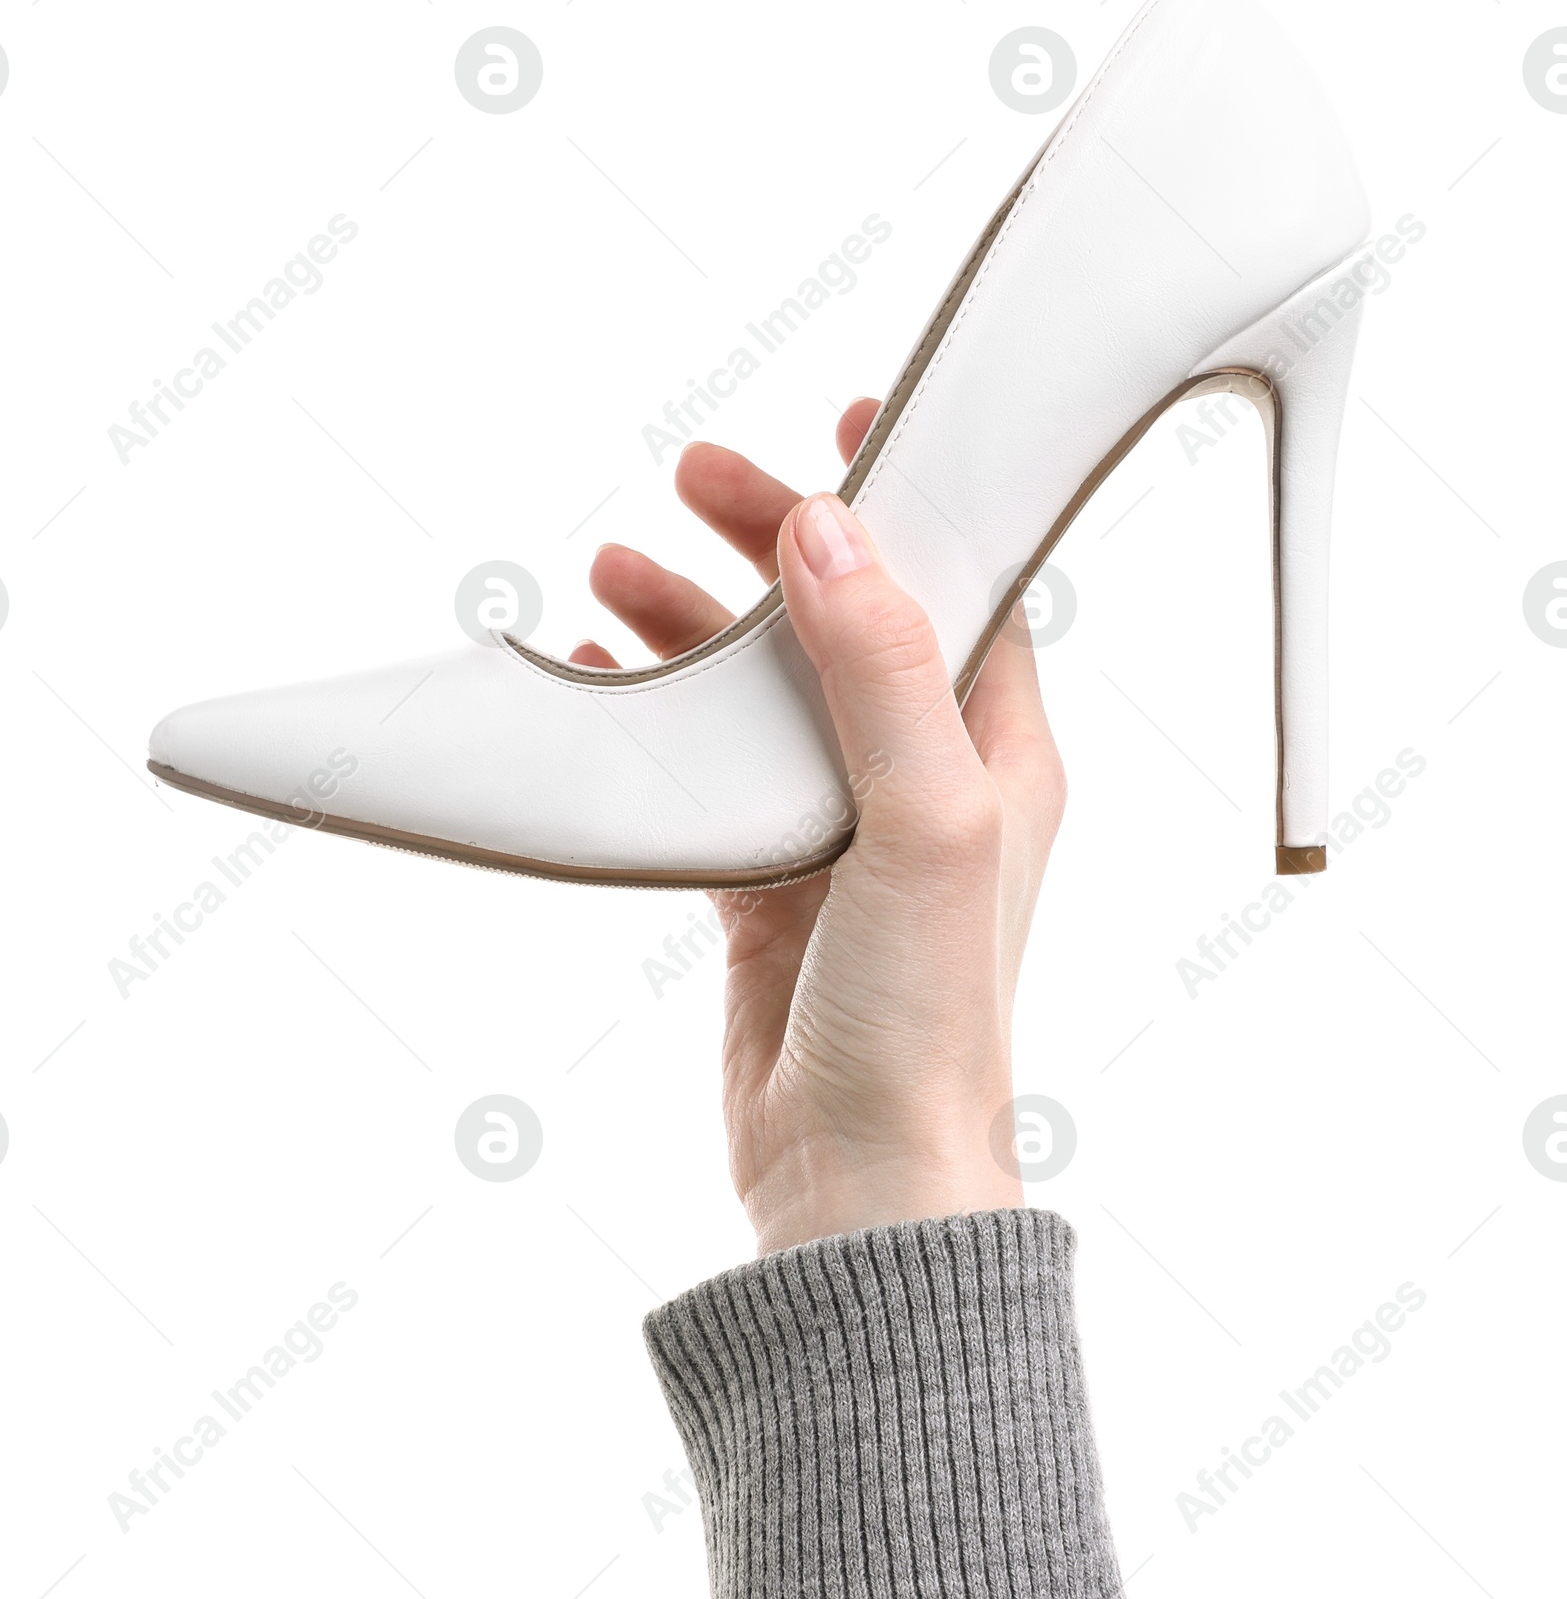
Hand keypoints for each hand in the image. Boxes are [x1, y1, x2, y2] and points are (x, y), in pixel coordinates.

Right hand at [571, 402, 1065, 1253]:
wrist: (861, 1180)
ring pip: (765, 694)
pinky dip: (658, 727)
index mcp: (999, 750)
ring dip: (697, 630)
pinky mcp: (770, 890)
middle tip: (689, 481)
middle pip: (846, 619)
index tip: (846, 417)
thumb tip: (832, 532)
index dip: (909, 494)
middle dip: (772, 542)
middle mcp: (929, 782)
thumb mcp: (927, 824)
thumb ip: (883, 672)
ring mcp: (844, 835)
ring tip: (610, 577)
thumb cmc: (926, 1016)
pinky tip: (599, 692)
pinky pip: (707, 778)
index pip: (962, 581)